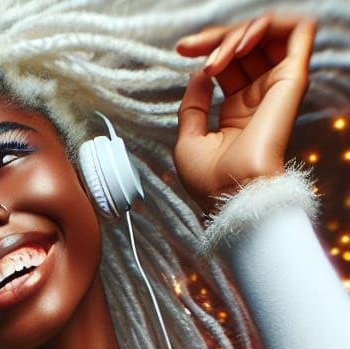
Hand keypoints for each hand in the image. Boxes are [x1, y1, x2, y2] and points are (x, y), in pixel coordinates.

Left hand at [174, 12, 315, 214]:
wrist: (232, 194)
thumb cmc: (210, 181)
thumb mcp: (189, 140)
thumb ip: (193, 106)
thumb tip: (198, 74)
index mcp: (237, 109)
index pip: (228, 62)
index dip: (206, 48)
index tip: (182, 50)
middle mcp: (259, 94)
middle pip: (245, 44)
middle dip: (215, 37)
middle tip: (189, 48)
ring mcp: (277, 85)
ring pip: (267, 33)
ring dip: (237, 32)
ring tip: (216, 57)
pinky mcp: (292, 79)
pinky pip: (297, 30)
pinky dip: (267, 25)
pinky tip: (241, 44)